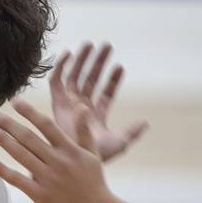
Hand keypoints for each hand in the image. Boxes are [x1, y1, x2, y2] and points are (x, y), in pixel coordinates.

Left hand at [0, 99, 116, 202]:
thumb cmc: (93, 182)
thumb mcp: (93, 154)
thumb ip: (84, 131)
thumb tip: (81, 106)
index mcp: (70, 150)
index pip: (47, 126)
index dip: (30, 113)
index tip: (15, 101)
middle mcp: (57, 161)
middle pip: (28, 138)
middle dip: (8, 123)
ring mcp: (47, 178)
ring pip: (20, 154)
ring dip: (1, 139)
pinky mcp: (39, 194)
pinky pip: (15, 179)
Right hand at [49, 43, 147, 161]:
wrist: (74, 158)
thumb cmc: (94, 155)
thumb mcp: (119, 143)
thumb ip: (131, 132)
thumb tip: (145, 122)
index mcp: (96, 116)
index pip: (105, 93)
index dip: (113, 80)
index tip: (120, 67)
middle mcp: (81, 107)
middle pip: (90, 80)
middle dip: (98, 63)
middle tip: (106, 45)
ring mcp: (69, 104)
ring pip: (75, 77)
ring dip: (81, 60)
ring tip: (90, 44)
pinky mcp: (56, 103)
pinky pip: (56, 81)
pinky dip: (60, 67)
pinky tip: (68, 54)